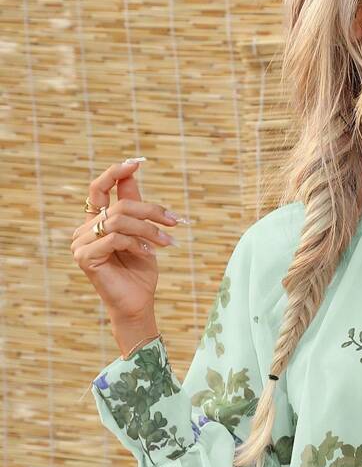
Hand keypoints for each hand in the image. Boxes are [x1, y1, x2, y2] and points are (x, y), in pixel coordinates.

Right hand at [71, 158, 183, 320]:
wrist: (139, 303)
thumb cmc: (140, 271)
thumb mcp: (142, 234)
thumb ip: (134, 205)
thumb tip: (133, 174)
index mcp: (96, 222)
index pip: (99, 189)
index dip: (115, 173)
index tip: (136, 163)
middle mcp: (84, 230)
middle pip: (119, 206)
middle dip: (151, 211)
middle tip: (174, 222)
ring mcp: (81, 244)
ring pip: (118, 221)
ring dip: (148, 230)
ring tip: (166, 244)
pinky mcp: (85, 258)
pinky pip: (115, 238)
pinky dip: (137, 244)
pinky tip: (149, 254)